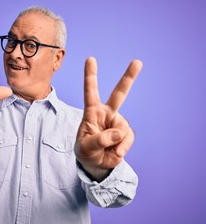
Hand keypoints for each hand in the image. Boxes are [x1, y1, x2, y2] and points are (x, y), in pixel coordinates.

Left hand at [74, 57, 142, 181]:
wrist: (96, 164)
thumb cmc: (86, 152)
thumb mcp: (85, 147)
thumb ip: (99, 140)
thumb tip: (118, 132)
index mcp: (92, 112)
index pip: (90, 92)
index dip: (90, 76)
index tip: (91, 59)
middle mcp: (106, 114)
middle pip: (119, 94)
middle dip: (129, 78)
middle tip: (137, 62)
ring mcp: (118, 123)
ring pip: (122, 128)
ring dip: (115, 142)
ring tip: (106, 150)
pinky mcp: (126, 133)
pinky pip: (127, 139)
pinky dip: (122, 148)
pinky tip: (115, 152)